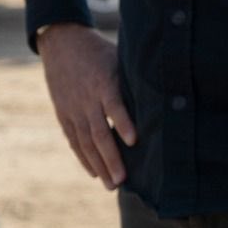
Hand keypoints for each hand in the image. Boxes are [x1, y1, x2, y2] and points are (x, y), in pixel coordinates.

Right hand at [37, 23, 135, 189]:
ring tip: (112, 185)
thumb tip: (165, 92)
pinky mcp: (64, 114)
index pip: (114, 105)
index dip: (123, 122)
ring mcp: (73, 108)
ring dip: (99, 165)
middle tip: (123, 180)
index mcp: (104, 82)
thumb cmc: (100, 51)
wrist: (62, 43)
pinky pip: (74, 140)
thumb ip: (135, 78)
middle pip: (98, 132)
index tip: (134, 140)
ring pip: (85, 142)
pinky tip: (95, 173)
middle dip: (111, 158)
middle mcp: (87, 99)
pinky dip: (84, 158)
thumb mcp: (119, 58)